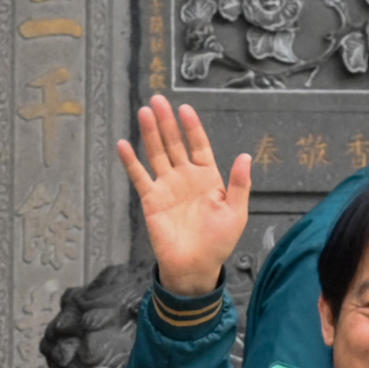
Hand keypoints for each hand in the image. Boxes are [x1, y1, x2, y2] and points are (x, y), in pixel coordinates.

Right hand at [117, 96, 251, 298]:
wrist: (195, 267)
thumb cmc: (218, 243)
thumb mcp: (236, 213)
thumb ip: (240, 184)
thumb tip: (245, 156)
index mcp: (208, 178)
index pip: (198, 145)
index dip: (192, 127)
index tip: (185, 109)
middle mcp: (185, 178)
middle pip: (175, 143)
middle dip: (167, 122)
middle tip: (158, 100)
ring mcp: (167, 187)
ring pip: (157, 154)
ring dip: (150, 134)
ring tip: (144, 112)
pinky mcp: (152, 200)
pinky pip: (140, 176)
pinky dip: (131, 161)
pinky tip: (123, 144)